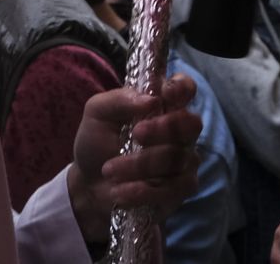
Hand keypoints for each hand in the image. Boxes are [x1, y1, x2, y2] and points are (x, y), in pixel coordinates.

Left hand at [68, 74, 202, 238]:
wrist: (88, 184)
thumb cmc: (96, 143)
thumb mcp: (96, 115)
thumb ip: (118, 100)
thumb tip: (150, 100)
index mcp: (160, 105)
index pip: (185, 88)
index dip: (182, 88)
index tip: (166, 94)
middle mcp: (179, 131)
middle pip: (191, 124)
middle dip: (163, 129)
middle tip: (135, 134)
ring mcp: (184, 160)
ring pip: (176, 158)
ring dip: (138, 165)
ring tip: (109, 170)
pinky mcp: (182, 188)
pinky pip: (174, 188)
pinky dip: (143, 190)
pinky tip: (121, 191)